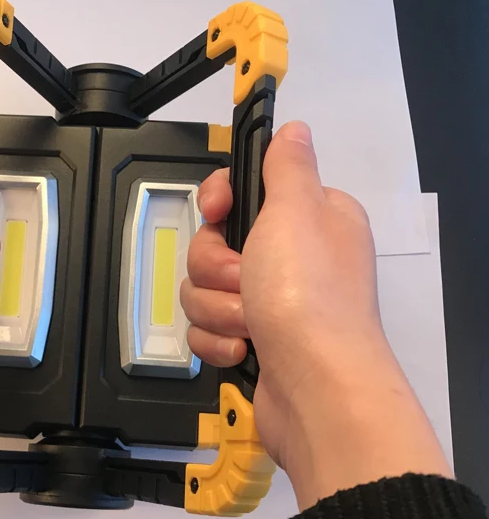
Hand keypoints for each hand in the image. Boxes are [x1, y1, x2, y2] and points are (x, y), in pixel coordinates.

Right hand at [182, 121, 451, 509]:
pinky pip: (207, 327)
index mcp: (310, 220)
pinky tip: (245, 349)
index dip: (220, 202)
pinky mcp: (253, 341)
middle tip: (243, 279)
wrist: (315, 388)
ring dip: (218, 307)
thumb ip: (286, 165)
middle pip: (214, 243)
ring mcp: (271, 304)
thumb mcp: (296, 211)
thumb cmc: (307, 294)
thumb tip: (293, 130)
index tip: (217, 214)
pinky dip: (219, 340)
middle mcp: (292, 260)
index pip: (244, 192)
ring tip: (249, 324)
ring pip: (204, 288)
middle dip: (217, 266)